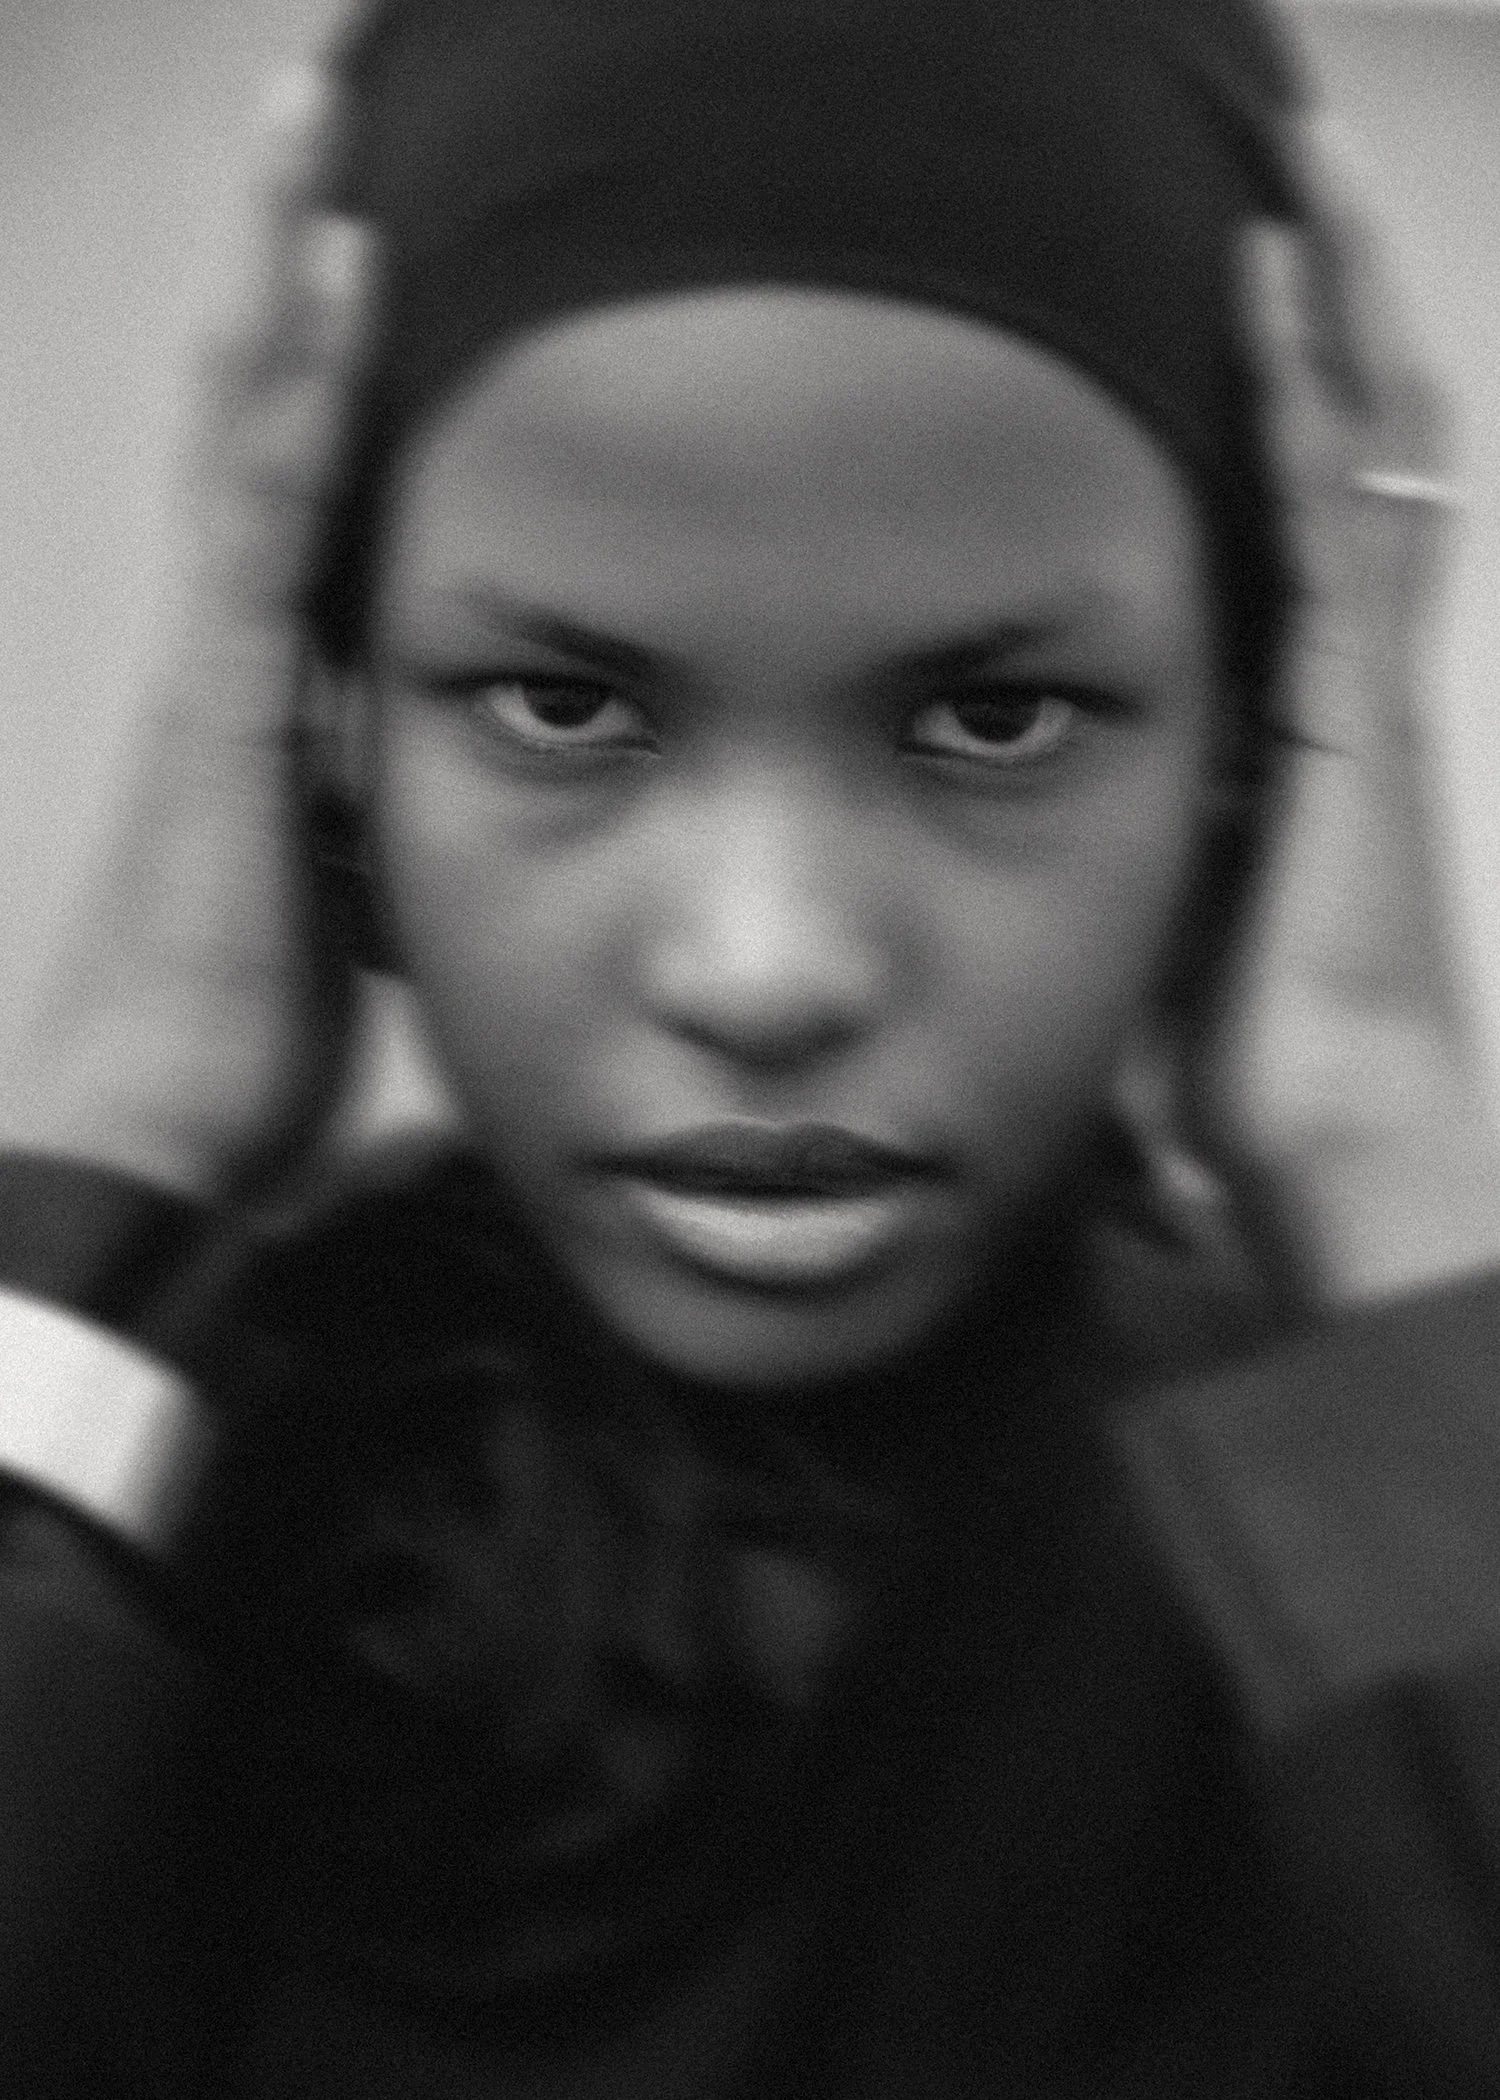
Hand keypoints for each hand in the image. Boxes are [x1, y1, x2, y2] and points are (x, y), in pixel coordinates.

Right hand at [0, 68, 370, 1208]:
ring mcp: (216, 655)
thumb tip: (485, 903)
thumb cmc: (256, 1057)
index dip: (335, 342)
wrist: (168, 1148)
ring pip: (250, 411)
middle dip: (298, 240)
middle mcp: (231, 637)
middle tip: (341, 83)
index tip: (388, 218)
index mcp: (274, 681)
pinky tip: (344, 261)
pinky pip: (266, 507)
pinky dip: (305, 381)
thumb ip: (412, 877)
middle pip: (263, 397)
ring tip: (323, 95)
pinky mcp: (219, 695)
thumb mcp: (372, 935)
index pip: (304, 471)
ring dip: (290, 250)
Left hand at [1196, 117, 1499, 1304]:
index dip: (1276, 394)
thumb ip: (1111, 830)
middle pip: (1350, 441)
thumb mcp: (1153, 901)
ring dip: (1324, 302)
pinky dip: (1304, 387)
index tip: (1202, 291)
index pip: (1300, 508)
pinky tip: (1265, 279)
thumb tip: (995, 813)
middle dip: (1315, 307)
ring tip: (1280, 166)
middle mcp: (1344, 668)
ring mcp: (1359, 675)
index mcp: (1298, 708)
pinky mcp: (1351, 699)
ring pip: (1364, 440)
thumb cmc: (1239, 1047)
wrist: (1329, 1137)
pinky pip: (1334, 507)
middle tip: (1266, 172)